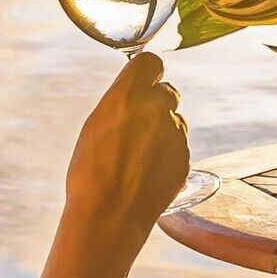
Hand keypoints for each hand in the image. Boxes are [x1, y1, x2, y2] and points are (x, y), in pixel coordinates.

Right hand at [61, 50, 189, 245]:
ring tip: (136, 158)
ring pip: (174, 121)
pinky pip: (178, 147)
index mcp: (129, 94)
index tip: (142, 83)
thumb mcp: (95, 125)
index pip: (151, 63)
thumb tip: (134, 93)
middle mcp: (157, 107)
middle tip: (136, 127)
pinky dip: (167, 156)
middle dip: (156, 104)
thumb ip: (121, 102)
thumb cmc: (91, 171)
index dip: (147, 74)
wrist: (109, 214)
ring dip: (162, 132)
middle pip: (167, 92)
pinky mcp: (185, 157)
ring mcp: (175, 133)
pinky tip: (146, 174)